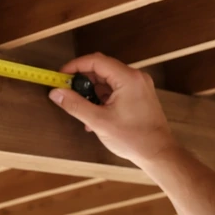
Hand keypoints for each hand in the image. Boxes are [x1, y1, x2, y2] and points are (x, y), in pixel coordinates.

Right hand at [49, 53, 177, 166]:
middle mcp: (135, 77)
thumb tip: (55, 93)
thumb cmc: (134, 138)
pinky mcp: (138, 95)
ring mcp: (138, 86)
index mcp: (128, 79)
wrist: (159, 153)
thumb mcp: (98, 121)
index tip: (61, 75)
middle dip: (82, 79)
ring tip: (81, 108)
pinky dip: (101, 97)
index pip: (96, 61)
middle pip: (101, 68)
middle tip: (67, 91)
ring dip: (91, 91)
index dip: (75, 66)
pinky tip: (93, 114)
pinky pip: (114, 89)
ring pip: (107, 80)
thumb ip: (75, 105)